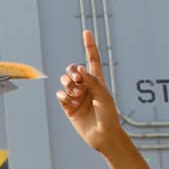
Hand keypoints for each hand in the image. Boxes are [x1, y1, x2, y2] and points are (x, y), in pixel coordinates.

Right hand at [56, 31, 123, 153]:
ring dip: (68, 85)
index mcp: (97, 80)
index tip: (86, 32)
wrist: (103, 135)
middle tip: (77, 81)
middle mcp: (85, 86)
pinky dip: (63, 96)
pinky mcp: (68, 107)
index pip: (92, 59)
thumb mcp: (103, 95)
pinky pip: (60, 95)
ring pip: (64, 82)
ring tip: (75, 94)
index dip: (89, 46)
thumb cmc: (109, 115)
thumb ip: (92, 81)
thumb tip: (79, 69)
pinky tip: (70, 101)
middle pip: (73, 70)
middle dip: (72, 72)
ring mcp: (76, 96)